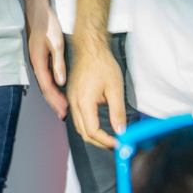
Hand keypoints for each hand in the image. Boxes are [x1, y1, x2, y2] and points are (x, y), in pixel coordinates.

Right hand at [26, 6, 68, 119]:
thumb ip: (58, 64)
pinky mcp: (40, 57)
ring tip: (62, 106)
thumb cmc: (46, 24)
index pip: (47, 87)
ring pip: (45, 83)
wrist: (39, 11)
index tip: (64, 110)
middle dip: (54, 102)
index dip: (56, 100)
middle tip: (63, 114)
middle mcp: (36, 64)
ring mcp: (37, 61)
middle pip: (45, 88)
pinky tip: (59, 88)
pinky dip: (52, 86)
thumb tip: (61, 82)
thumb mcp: (56, 44)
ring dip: (53, 96)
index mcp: (38, 62)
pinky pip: (46, 76)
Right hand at [66, 33, 125, 149]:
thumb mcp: (115, 89)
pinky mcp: (72, 95)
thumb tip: (120, 130)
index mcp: (84, 102)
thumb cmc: (102, 64)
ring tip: (108, 137)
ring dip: (93, 135)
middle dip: (99, 142)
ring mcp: (71, 99)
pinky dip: (87, 125)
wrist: (90, 48)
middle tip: (115, 143)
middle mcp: (74, 103)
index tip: (118, 143)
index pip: (93, 131)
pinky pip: (77, 117)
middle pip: (84, 132)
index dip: (106, 141)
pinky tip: (98, 124)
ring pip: (79, 126)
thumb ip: (117, 112)